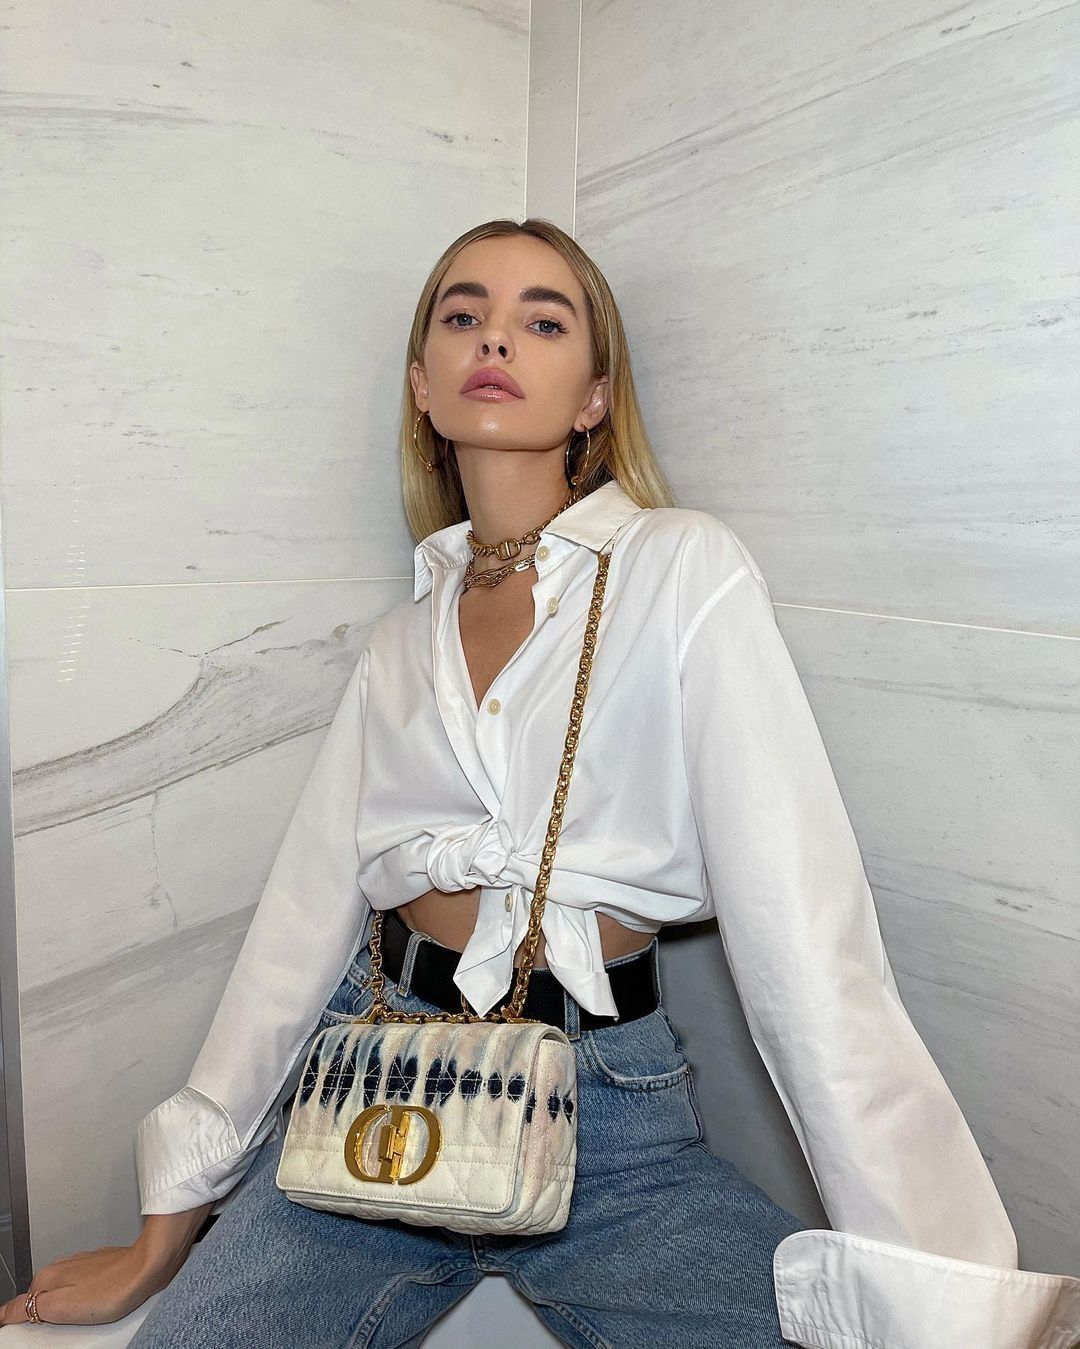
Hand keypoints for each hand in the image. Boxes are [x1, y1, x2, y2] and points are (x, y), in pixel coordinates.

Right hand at [0, 1241, 171, 1327]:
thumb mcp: (62, 1306)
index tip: (37, 1330)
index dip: (24, 1321)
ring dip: (71, 1309)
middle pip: (44, 1302)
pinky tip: (100, 1308)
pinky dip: (88, 1301)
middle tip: (67, 1328)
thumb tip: (6, 1311)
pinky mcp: (100, 1269)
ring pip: (66, 1295)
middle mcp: (62, 1267)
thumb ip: (30, 1308)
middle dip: (50, 1317)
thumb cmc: (113, 1286)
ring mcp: (83, 1266)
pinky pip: (86, 1291)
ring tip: (87, 1319)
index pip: (21, 1305)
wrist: (149, 1267)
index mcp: (48, 1277)